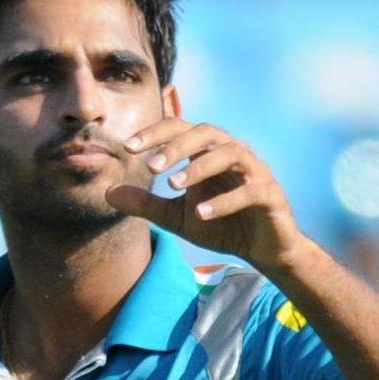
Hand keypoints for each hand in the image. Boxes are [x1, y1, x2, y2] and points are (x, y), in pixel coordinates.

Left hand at [104, 118, 307, 271]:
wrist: (260, 250)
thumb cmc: (219, 224)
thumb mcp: (176, 217)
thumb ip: (146, 204)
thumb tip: (107, 194)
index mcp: (208, 152)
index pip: (180, 129)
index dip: (154, 133)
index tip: (127, 147)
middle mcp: (233, 152)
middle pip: (206, 132)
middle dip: (176, 145)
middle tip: (150, 166)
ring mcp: (255, 171)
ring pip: (231, 153)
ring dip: (200, 167)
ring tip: (173, 185)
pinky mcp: (271, 194)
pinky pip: (250, 190)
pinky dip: (225, 200)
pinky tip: (201, 213)